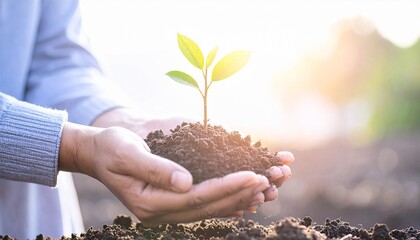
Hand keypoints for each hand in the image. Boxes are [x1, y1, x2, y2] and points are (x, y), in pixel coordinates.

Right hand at [92, 108, 293, 210]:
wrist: (98, 153)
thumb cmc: (111, 148)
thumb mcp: (127, 153)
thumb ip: (155, 168)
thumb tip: (186, 181)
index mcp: (149, 202)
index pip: (196, 197)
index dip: (227, 186)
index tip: (253, 175)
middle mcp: (160, 212)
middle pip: (207, 205)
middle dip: (239, 193)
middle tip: (267, 180)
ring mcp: (166, 210)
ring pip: (209, 208)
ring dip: (238, 198)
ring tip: (264, 188)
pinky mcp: (171, 202)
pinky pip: (203, 205)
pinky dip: (225, 201)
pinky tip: (245, 198)